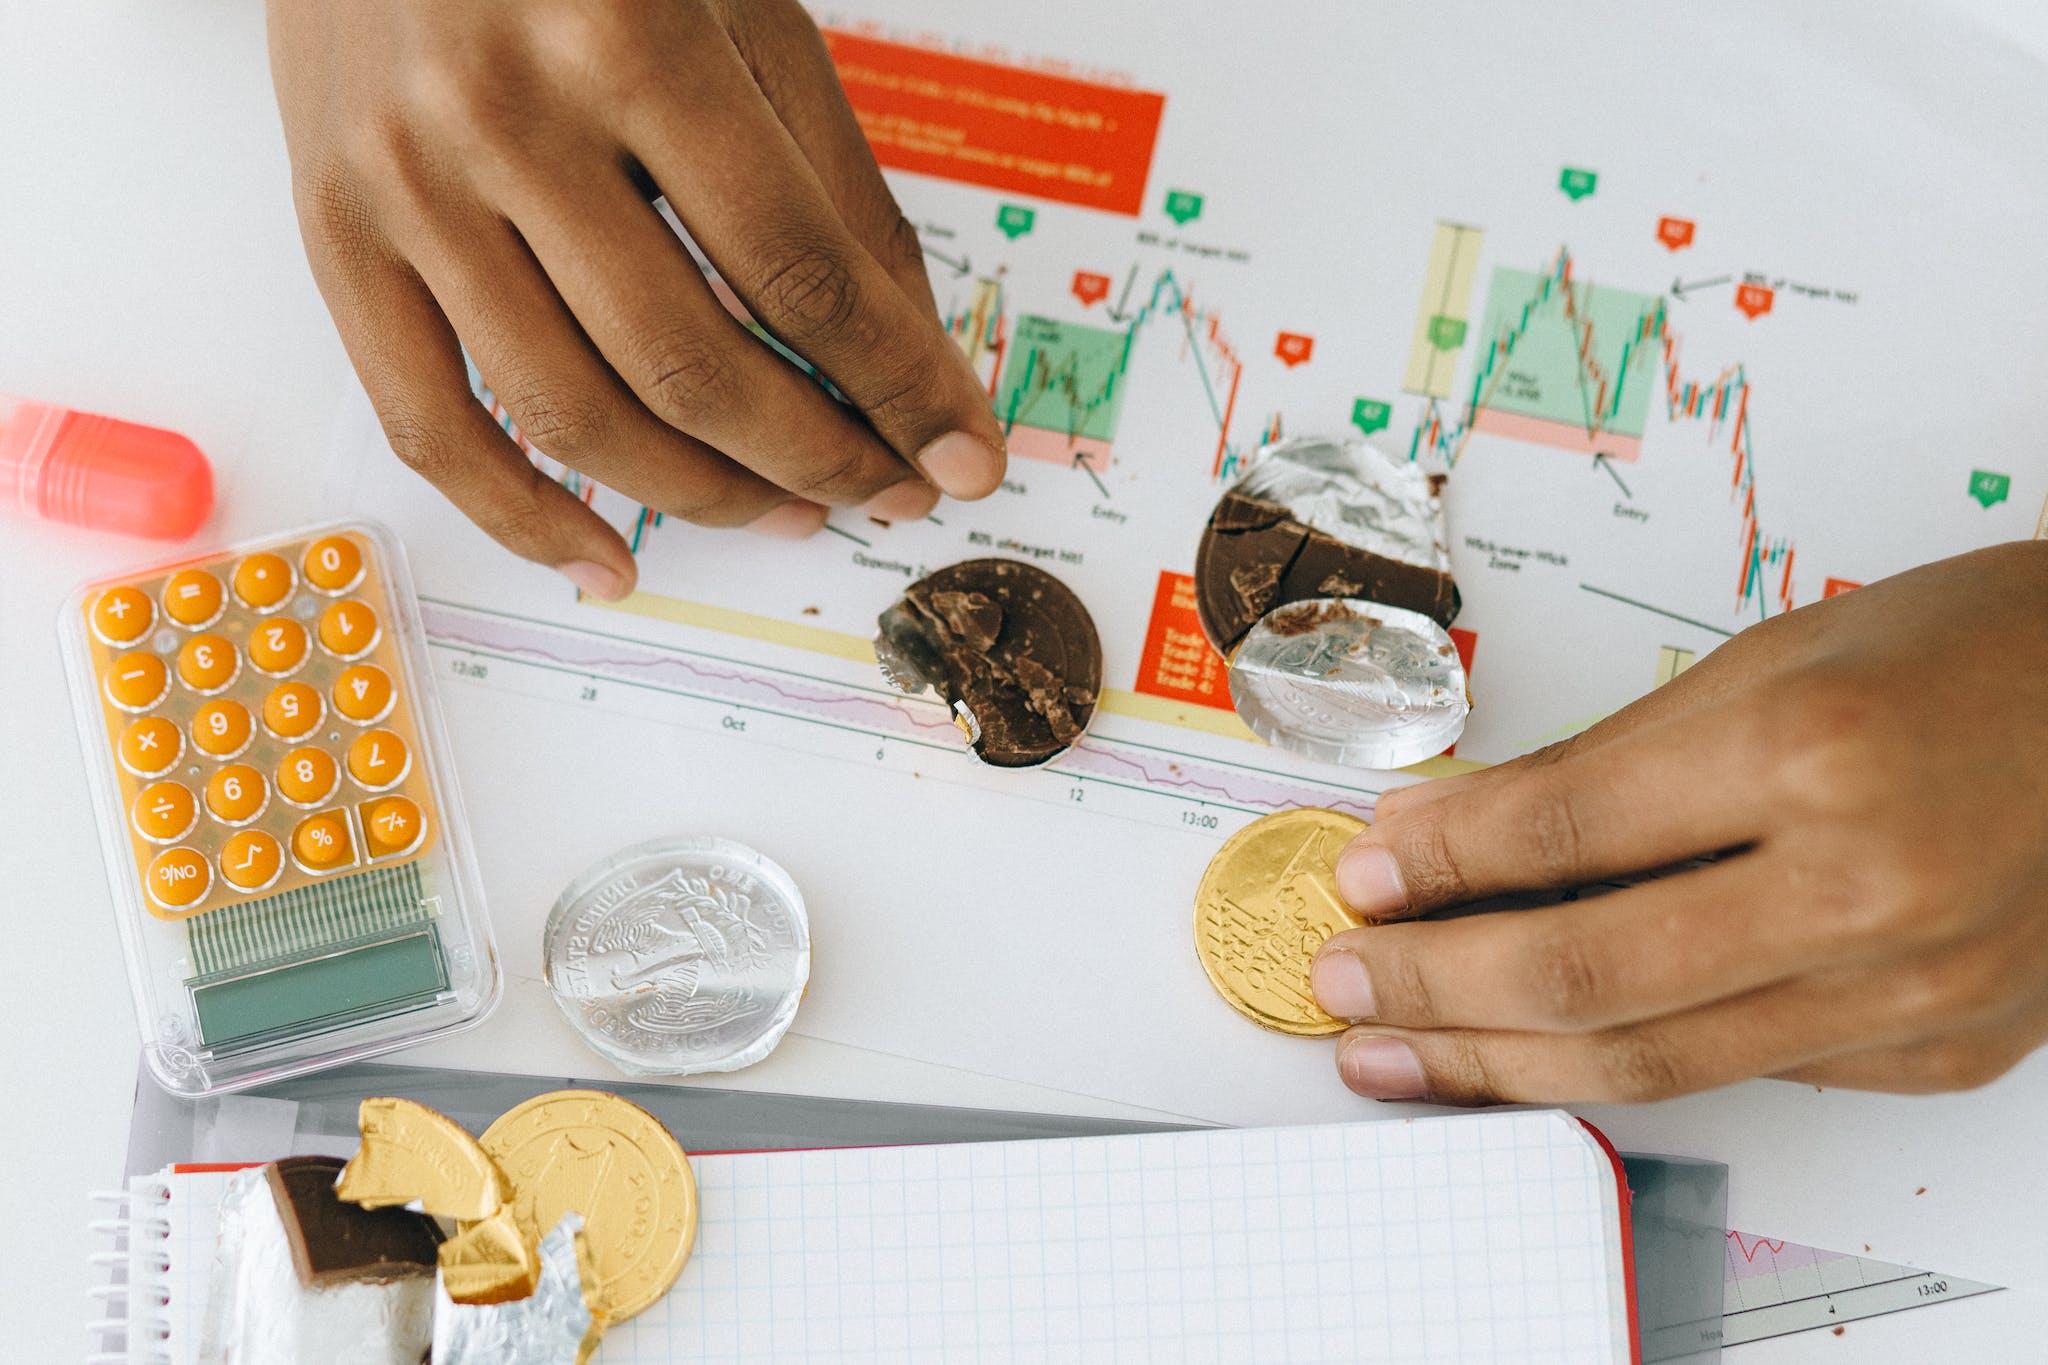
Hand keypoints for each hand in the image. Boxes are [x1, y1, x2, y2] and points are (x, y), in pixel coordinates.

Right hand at [267, 0, 1005, 597]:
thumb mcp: (742, 16)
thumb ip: (831, 185)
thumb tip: (913, 364)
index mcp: (629, 37)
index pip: (797, 270)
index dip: (895, 385)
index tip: (960, 456)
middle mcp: (502, 117)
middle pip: (690, 363)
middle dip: (817, 458)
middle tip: (889, 494)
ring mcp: (404, 188)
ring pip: (572, 413)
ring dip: (702, 497)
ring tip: (789, 515)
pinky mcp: (333, 238)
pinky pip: (428, 427)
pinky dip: (524, 520)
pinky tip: (609, 564)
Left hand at [1310, 541, 2047, 1104]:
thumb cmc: (1966, 654)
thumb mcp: (1770, 660)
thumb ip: (1604, 763)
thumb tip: (1449, 834)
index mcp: (1812, 752)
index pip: (1564, 836)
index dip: (1440, 867)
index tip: (1362, 876)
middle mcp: (1868, 888)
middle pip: (1587, 978)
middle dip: (1434, 989)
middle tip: (1346, 983)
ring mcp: (1915, 991)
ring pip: (1655, 1061)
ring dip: (1501, 1064)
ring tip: (1401, 1055)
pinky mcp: (1943, 1051)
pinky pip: (1751, 1072)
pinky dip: (1631, 1062)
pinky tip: (1542, 1054)